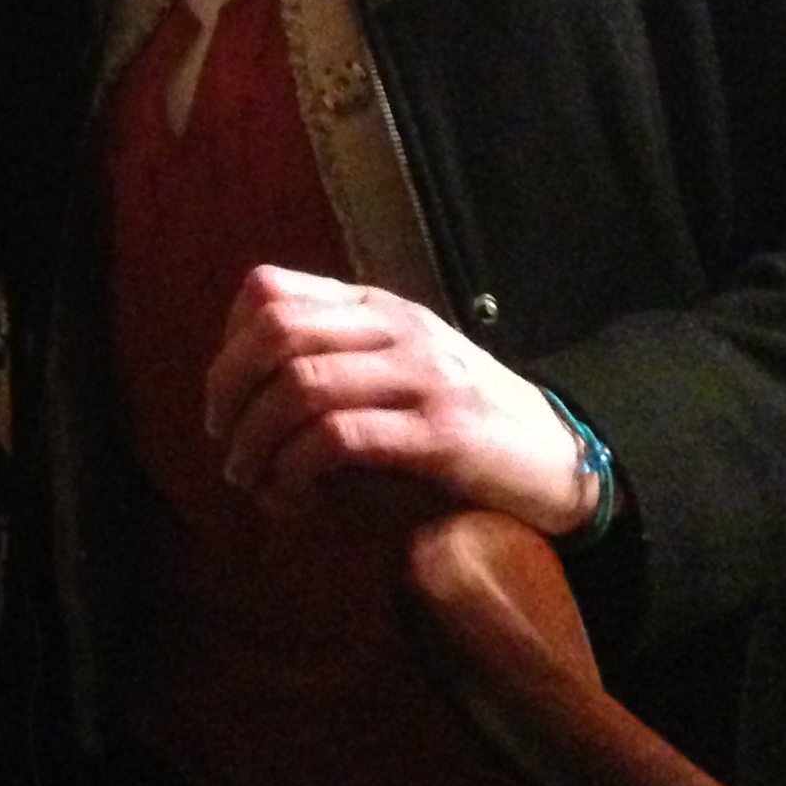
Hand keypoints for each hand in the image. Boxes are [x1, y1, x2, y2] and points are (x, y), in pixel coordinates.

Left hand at [203, 262, 595, 532]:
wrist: (565, 458)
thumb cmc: (466, 417)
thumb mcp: (400, 366)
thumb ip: (337, 358)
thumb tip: (243, 388)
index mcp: (378, 305)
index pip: (271, 289)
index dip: (229, 341)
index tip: (224, 394)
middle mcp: (397, 328)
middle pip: (276, 331)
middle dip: (229, 388)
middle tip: (221, 438)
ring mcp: (423, 377)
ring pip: (302, 384)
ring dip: (256, 438)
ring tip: (248, 477)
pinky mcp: (440, 434)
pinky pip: (342, 438)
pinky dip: (298, 469)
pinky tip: (293, 496)